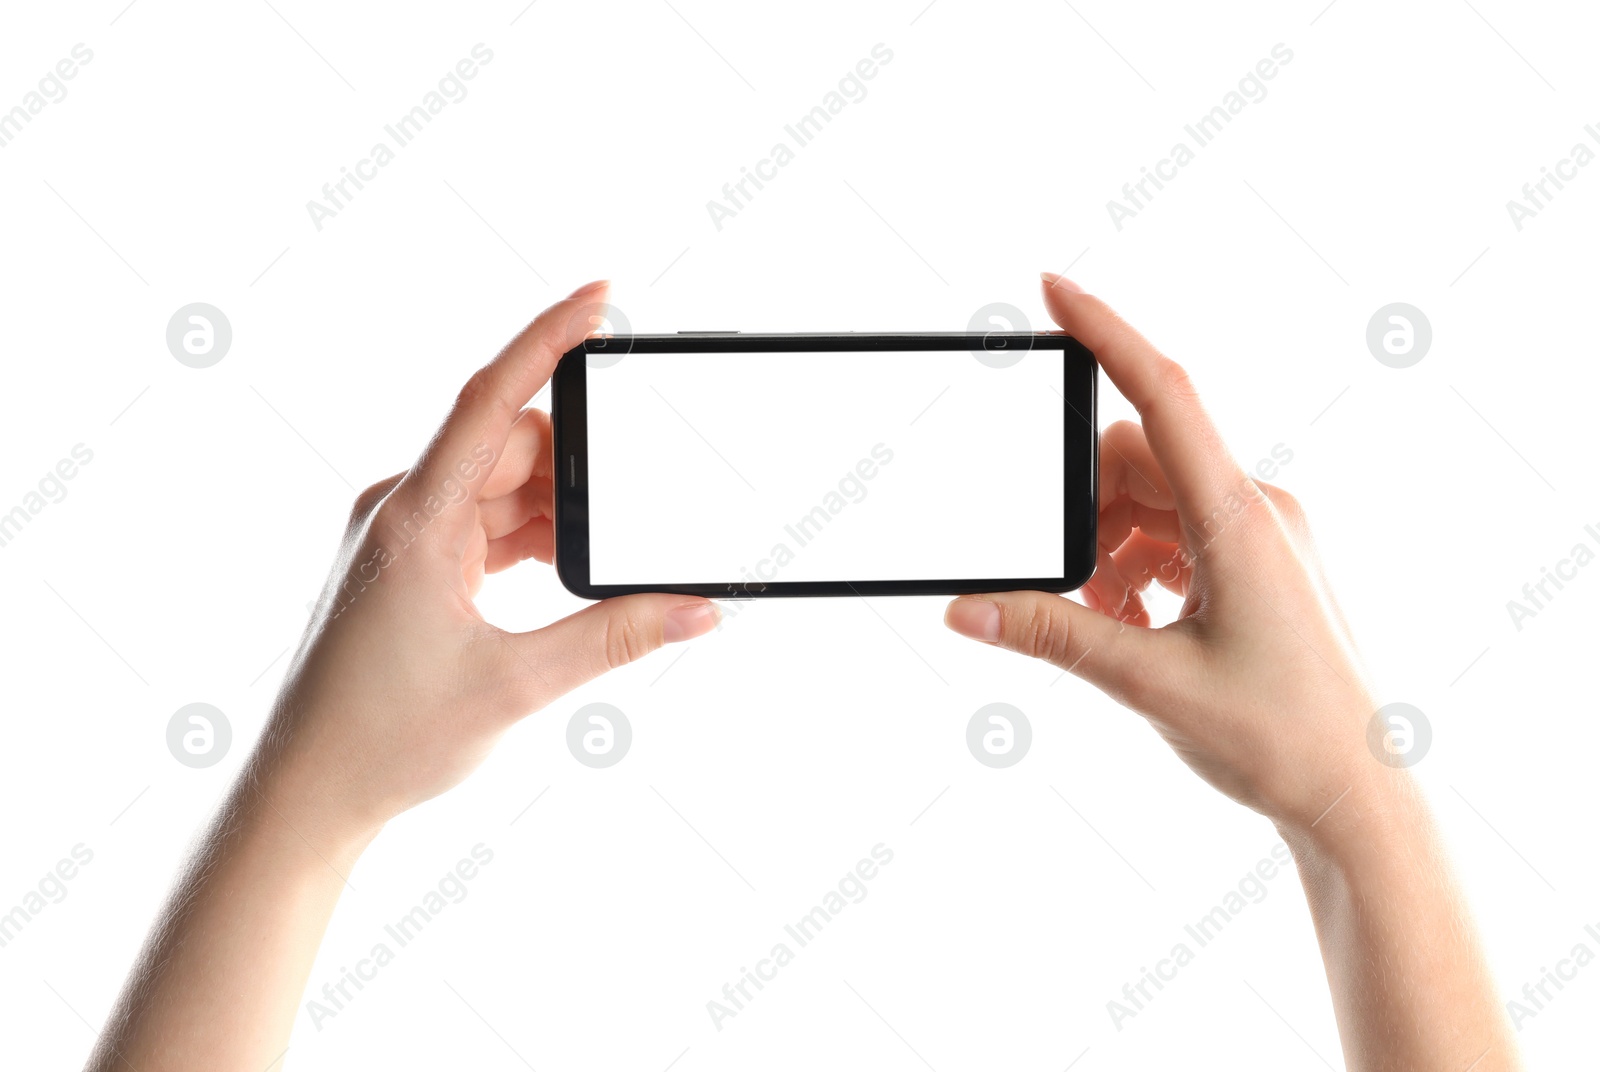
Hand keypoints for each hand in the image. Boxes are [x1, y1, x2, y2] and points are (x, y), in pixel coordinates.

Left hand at [252, 280, 719, 848]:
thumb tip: (698, 610)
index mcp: (415, 517)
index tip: (600, 298)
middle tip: (629, 522)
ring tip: (594, 574)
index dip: (547, 339)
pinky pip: (486, 523)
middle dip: (578, 476)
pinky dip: (531, 541)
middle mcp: (403, 508)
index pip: (491, 398)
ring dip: (556, 517)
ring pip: (502, 488)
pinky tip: (563, 578)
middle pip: (511, 447)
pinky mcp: (410, 562)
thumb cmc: (386, 737)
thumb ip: (615, 638)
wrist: (308, 791)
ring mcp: (404, 534)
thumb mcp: (518, 685)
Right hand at [945, 274, 1379, 835]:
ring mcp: (1265, 534)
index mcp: (1238, 519)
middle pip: (1139, 458)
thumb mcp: (1146, 683)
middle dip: (1085, 508)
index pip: (1162, 396)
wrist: (1360, 794)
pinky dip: (1141, 562)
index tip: (1052, 289)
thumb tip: (967, 608)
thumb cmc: (1278, 737)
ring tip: (1107, 620)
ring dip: (1111, 545)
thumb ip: (1052, 634)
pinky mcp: (1263, 561)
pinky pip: (1183, 529)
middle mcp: (1258, 509)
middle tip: (1070, 586)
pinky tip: (1135, 621)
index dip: (1106, 331)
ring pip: (1157, 496)